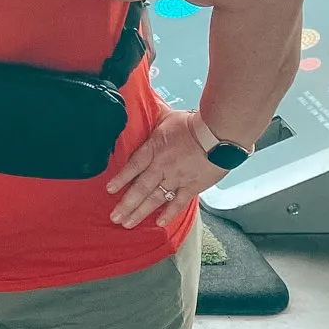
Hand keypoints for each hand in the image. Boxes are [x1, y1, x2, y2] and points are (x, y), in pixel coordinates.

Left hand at [106, 109, 225, 228]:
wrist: (219, 134)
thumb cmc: (194, 123)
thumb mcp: (166, 116)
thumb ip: (153, 118)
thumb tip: (143, 105)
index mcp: (154, 149)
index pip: (133, 166)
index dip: (121, 179)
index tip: (109, 190)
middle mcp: (162, 166)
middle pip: (140, 188)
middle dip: (126, 204)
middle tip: (114, 217)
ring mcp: (177, 178)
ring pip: (155, 198)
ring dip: (140, 212)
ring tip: (127, 223)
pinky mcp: (193, 186)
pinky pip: (179, 202)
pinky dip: (169, 213)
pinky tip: (159, 222)